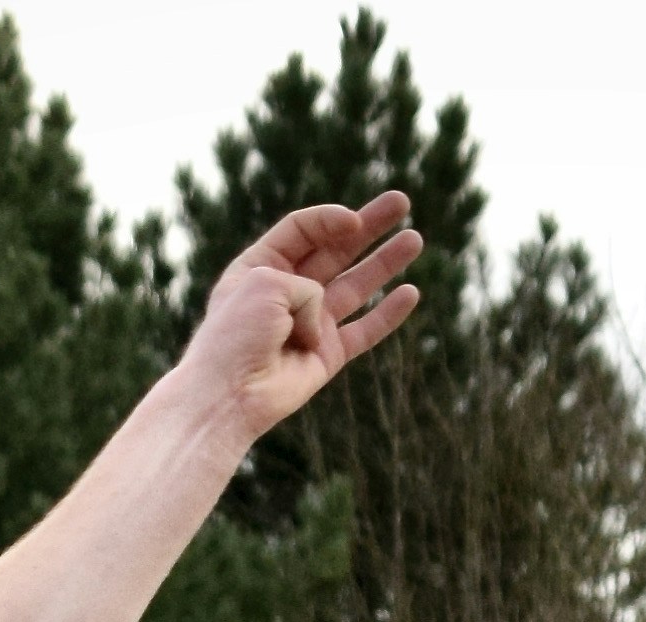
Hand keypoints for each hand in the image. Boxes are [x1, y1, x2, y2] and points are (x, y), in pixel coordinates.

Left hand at [176, 195, 426, 445]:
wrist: (230, 395)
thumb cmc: (236, 336)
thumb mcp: (265, 283)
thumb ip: (307, 282)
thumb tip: (326, 312)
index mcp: (260, 267)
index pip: (302, 231)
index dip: (330, 219)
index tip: (353, 221)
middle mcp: (287, 292)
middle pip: (336, 250)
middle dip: (369, 226)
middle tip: (400, 202)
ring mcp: (309, 323)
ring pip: (356, 286)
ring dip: (385, 262)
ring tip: (415, 239)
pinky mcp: (327, 355)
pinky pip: (364, 330)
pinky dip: (388, 314)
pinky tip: (410, 293)